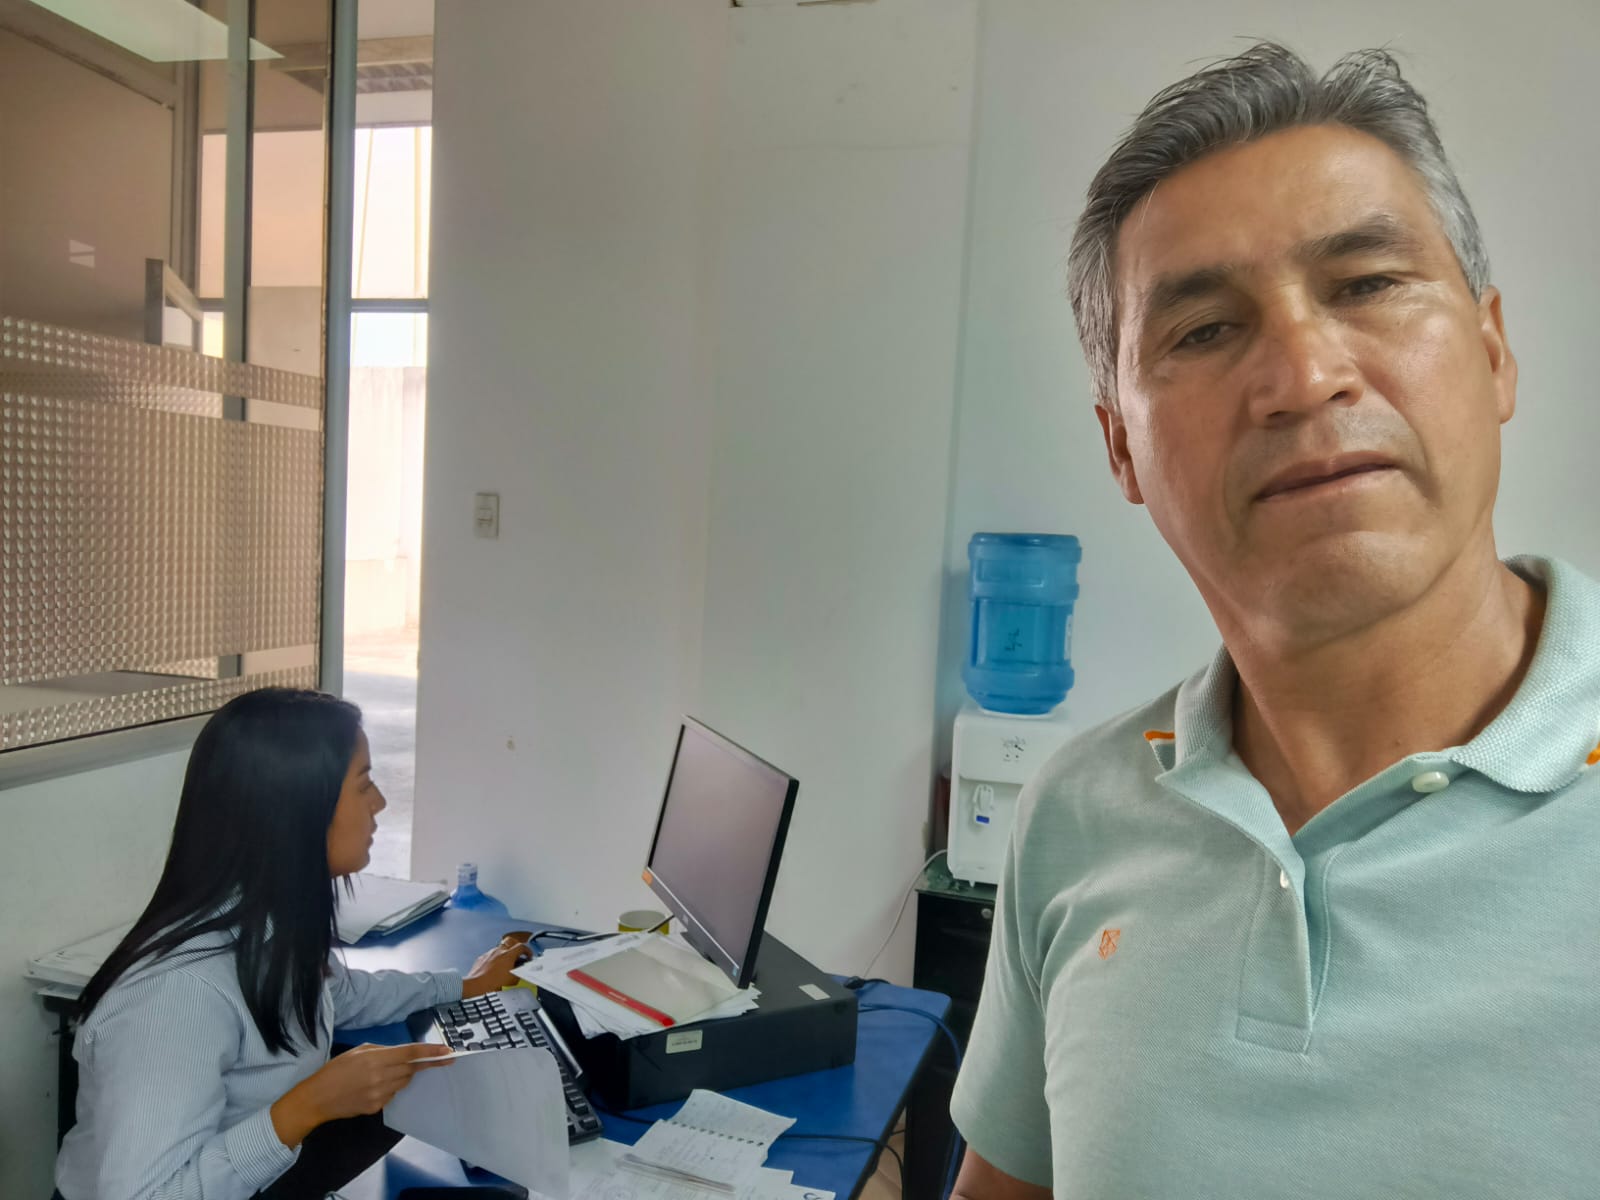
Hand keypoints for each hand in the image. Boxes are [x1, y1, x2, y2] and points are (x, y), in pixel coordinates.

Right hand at [271, 1042, 450, 1146]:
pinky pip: (392, 1095)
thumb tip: (402, 1054)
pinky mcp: (376, 1107)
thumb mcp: (357, 1051)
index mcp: (376, 1059)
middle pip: (411, 1069)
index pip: (410, 1054)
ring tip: (383, 1073)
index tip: (448, 1051)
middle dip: (420, 1064)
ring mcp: (379, 1095)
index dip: (431, 1052)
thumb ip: (382, 1051)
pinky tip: (372, 1086)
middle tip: (431, 1059)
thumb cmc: (335, 1070)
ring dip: (402, 1076)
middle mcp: (380, 1077)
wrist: (317, 1099)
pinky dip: (389, 1088)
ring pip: (403, 1082)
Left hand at [462, 939, 531, 996]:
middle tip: (518, 953)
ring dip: (504, 953)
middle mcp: (498, 951)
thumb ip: (518, 973)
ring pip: (499, 948)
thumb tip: (519, 973)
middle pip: (510, 941)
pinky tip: (494, 968)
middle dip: (516, 945)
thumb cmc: (491, 983)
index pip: (521, 947)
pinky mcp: (482, 958)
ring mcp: (489, 953)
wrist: (476, 985)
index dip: (527, 951)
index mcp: (508, 955)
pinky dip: (494, 959)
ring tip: (505, 963)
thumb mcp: (512, 980)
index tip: (528, 956)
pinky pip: (490, 955)